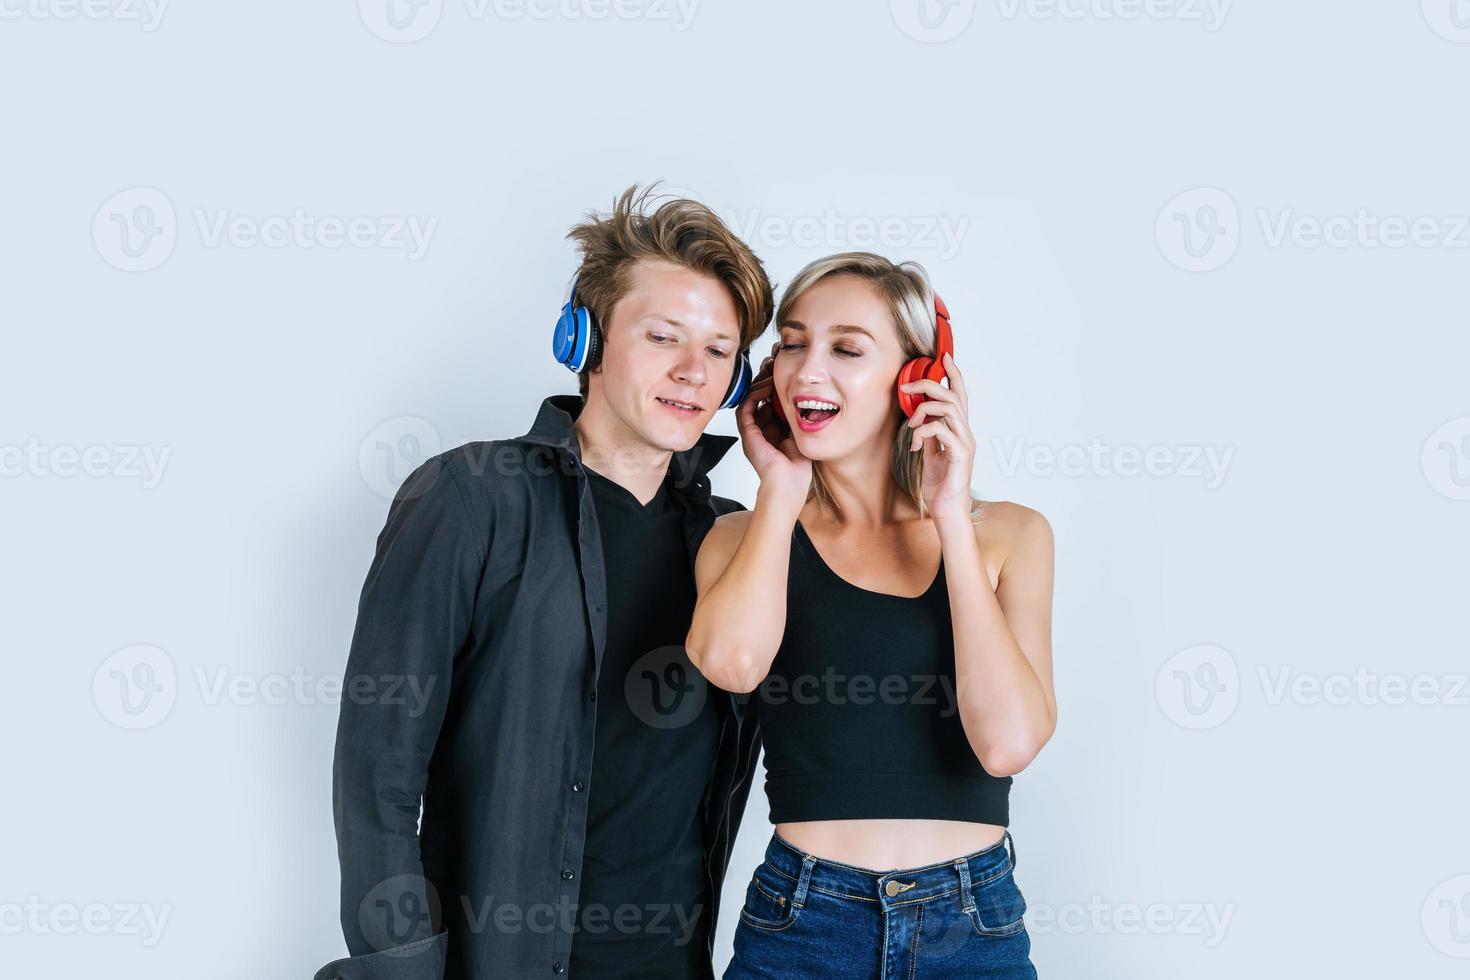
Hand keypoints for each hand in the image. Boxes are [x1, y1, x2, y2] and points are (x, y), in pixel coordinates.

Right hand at [736, 342, 811, 509]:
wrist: (787, 488)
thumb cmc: (797, 473)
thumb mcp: (804, 438)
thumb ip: (803, 422)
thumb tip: (810, 402)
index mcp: (774, 435)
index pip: (772, 405)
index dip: (777, 390)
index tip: (786, 378)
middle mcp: (762, 433)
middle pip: (760, 401)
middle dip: (768, 385)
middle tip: (776, 372)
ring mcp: (754, 434)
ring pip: (751, 402)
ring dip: (760, 387)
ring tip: (771, 376)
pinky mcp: (749, 436)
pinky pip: (745, 411)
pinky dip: (753, 397)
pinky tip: (765, 388)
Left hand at [901, 352, 974, 523]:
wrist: (947, 511)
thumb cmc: (939, 486)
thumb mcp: (929, 455)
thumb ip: (928, 435)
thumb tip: (918, 418)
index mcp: (959, 431)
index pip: (959, 395)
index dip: (953, 374)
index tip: (943, 357)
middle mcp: (965, 433)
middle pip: (953, 395)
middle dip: (929, 383)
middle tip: (907, 385)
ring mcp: (965, 442)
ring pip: (948, 408)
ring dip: (923, 410)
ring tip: (910, 424)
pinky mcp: (960, 454)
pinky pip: (941, 430)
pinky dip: (923, 433)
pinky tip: (915, 446)